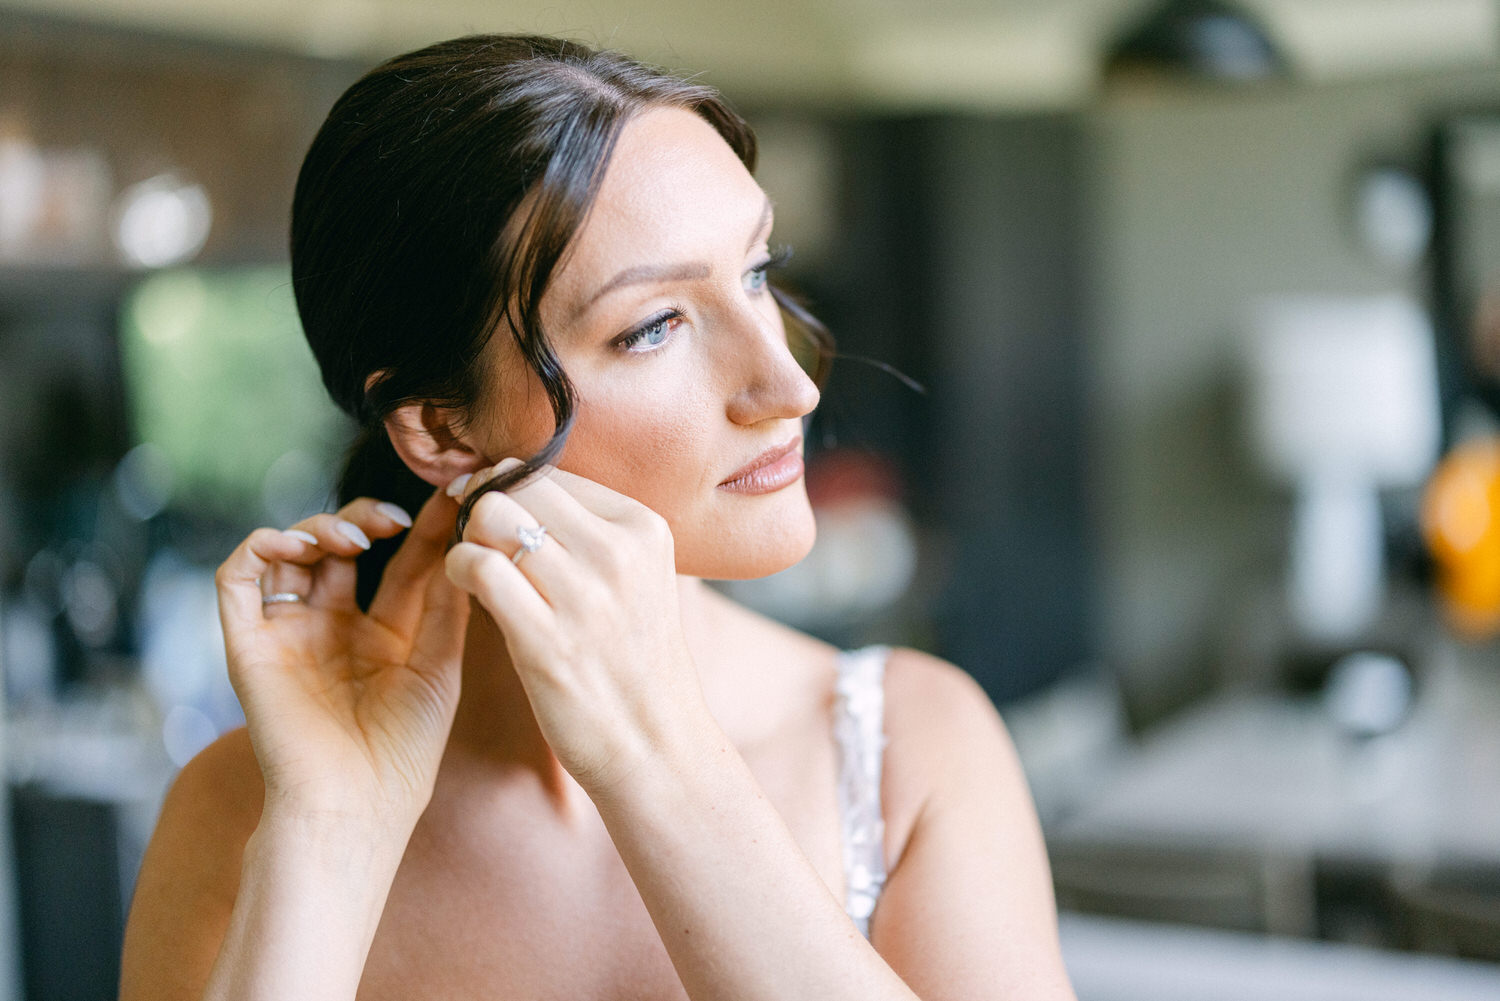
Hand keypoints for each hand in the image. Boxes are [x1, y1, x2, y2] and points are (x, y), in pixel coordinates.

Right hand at [215, 489, 469, 836]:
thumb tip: (462, 546)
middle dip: (365, 518)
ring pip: (289, 553)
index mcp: (382, 636)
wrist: (355, 806)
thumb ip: (445, 608)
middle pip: (341, 549)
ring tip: (351, 537)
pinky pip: (236, 580)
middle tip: (392, 518)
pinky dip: (260, 547)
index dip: (420, 528)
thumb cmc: (404, 751)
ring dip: (317, 528)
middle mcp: (333, 628)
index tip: (448, 495)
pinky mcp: (249, 645)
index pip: (400, 565)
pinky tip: (296, 546)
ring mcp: (289, 634)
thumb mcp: (438, 668)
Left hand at [444, 461, 710, 793]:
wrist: (657, 746)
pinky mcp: (546, 639)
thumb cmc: (636, 663)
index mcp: (644, 528)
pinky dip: (458, 567)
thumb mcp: (640, 580)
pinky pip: (478, 567)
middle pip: (519, 484)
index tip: (501, 519)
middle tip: (479, 538)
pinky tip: (466, 586)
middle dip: (484, 503)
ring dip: (468, 535)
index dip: (513, 489)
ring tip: (476, 565)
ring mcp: (584, 596)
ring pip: (492, 515)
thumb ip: (592, 533)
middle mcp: (618, 552)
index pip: (553, 472)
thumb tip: (520, 486)